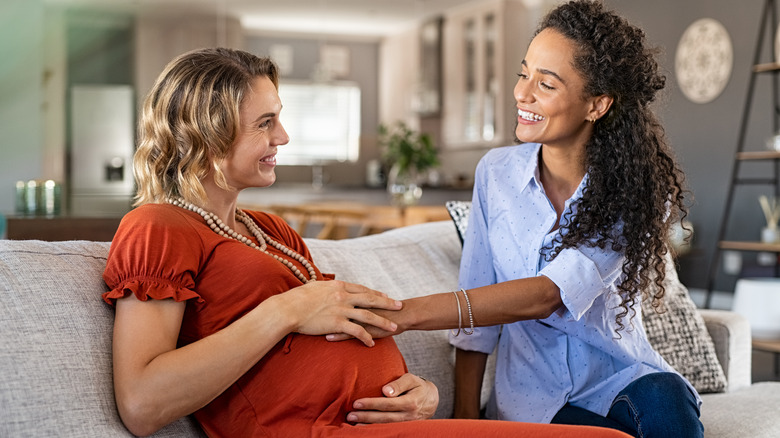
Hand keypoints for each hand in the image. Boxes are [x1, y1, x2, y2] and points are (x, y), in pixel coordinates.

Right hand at [279, 280, 401, 346]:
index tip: (384, 295)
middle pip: (371, 299)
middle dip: (387, 303)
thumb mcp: (314, 287)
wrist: (288, 308)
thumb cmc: (296, 299)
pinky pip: (357, 331)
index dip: (374, 293)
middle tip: (400, 306)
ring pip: (369, 316)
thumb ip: (325, 287)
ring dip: (383, 321)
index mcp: (338, 286)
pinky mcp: (337, 323)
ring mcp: (341, 309)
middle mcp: (343, 296)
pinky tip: (372, 343)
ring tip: (394, 327)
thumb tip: (328, 286)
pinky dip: (366, 337)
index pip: (361, 289)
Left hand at [346, 373, 438, 423]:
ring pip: (386, 426)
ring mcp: (407, 424)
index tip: (357, 403)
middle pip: (384, 418)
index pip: (388, 404)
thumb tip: (386, 391)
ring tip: (353, 424)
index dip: (371, 404)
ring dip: (369, 426)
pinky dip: (377, 430)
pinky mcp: (404, 428)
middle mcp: (409, 416)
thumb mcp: (411, 379)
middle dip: (366, 417)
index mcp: (411, 402)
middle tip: (350, 415)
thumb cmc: (417, 386)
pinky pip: (389, 429)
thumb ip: (399, 384)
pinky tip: (365, 428)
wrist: (431, 400)